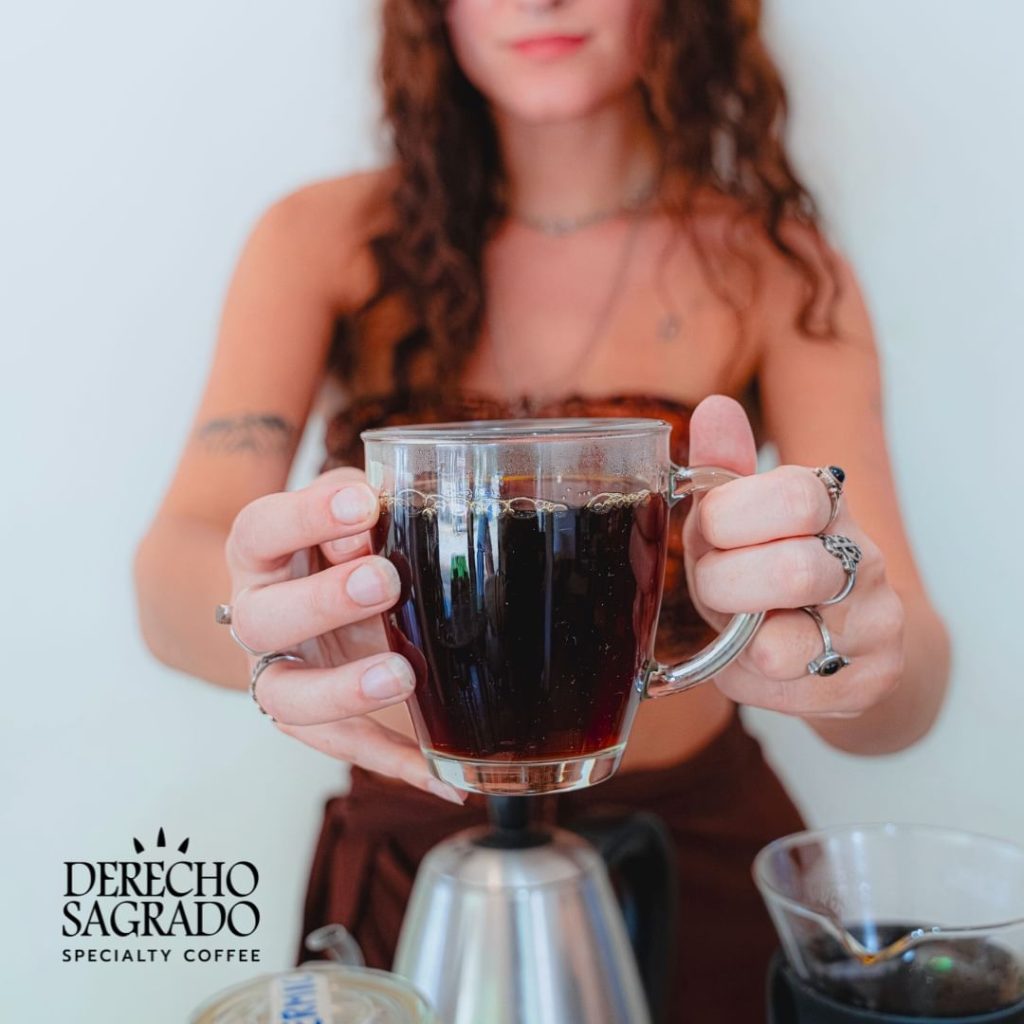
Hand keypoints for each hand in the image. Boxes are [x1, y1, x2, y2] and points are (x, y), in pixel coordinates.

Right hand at [224, 466, 465, 802]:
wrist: (308, 597)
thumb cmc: (340, 542)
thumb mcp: (348, 514)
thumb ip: (358, 514)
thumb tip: (375, 517)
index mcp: (260, 554)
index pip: (261, 530)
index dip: (305, 517)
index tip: (362, 503)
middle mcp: (259, 617)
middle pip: (264, 620)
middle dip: (324, 602)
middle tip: (384, 580)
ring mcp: (284, 674)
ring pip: (290, 699)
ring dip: (344, 691)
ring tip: (401, 676)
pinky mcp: (319, 722)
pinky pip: (350, 749)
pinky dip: (397, 762)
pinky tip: (445, 779)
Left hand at [683, 396, 905, 718]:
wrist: (838, 644)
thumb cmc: (766, 571)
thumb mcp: (736, 520)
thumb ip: (723, 469)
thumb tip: (714, 408)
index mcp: (827, 503)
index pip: (796, 496)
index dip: (731, 520)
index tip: (714, 534)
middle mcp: (864, 559)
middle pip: (792, 573)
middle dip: (725, 587)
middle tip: (721, 589)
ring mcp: (875, 624)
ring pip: (780, 647)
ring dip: (735, 641)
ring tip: (744, 628)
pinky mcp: (869, 682)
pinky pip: (775, 691)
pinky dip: (744, 681)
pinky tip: (758, 662)